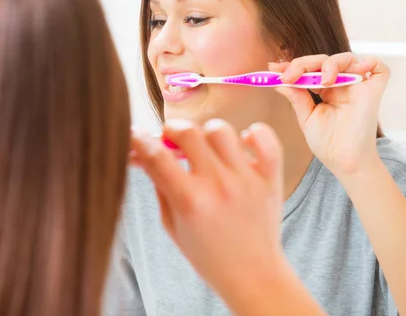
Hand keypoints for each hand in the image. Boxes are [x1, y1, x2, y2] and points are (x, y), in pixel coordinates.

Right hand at [130, 119, 287, 294]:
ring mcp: (246, 179)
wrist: (252, 275)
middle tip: (170, 139)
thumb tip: (145, 154)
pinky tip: (243, 143)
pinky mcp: (269, 178)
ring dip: (206, 133)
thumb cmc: (208, 255)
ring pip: (222, 130)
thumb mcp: (172, 225)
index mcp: (190, 201)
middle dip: (172, 130)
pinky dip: (255, 133)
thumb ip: (160, 186)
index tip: (136, 135)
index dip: (139, 139)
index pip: (156, 155)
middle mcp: (218, 185)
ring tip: (205, 148)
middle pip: (188, 133)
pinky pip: (265, 138)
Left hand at [268, 53, 389, 176]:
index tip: (273, 69)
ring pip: (348, 59)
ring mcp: (359, 87)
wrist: (345, 163)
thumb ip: (296, 97)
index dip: (293, 66)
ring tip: (323, 80)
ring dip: (331, 64)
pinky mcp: (374, 92)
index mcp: (326, 90)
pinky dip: (371, 62)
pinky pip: (380, 69)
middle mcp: (343, 85)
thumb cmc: (327, 144)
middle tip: (289, 75)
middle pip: (325, 61)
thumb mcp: (306, 117)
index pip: (310, 69)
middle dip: (303, 64)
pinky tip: (357, 69)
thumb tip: (279, 81)